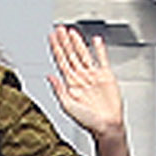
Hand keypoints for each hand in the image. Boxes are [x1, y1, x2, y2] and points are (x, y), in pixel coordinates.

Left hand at [45, 19, 130, 148]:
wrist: (107, 127)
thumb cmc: (88, 121)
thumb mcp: (67, 106)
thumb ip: (58, 90)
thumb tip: (48, 76)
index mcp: (70, 84)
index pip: (61, 61)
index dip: (56, 48)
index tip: (51, 37)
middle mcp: (81, 78)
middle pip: (71, 54)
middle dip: (65, 41)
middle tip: (59, 29)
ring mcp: (93, 76)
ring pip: (84, 54)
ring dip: (78, 42)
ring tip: (72, 31)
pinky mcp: (106, 76)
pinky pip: (102, 59)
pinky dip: (100, 49)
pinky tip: (96, 40)